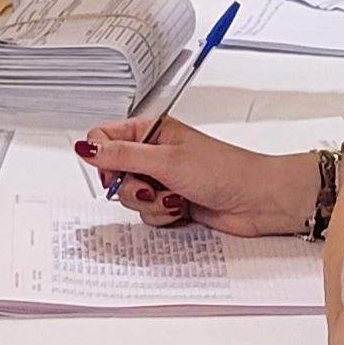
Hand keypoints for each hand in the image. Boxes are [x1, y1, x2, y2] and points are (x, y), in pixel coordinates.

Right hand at [77, 119, 318, 238]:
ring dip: (151, 204)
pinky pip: (148, 213)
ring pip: (131, 197)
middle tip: (151, 187)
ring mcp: (163, 178)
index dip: (104, 158)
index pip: (104, 137)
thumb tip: (86, 146)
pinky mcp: (172, 201)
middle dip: (130, 187)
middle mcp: (154, 152)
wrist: (257, 200)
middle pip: (114, 172)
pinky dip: (162, 215)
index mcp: (151, 129)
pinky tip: (182, 208)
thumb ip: (122, 156)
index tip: (115, 172)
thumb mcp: (166, 160)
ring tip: (175, 198)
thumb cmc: (223, 170)